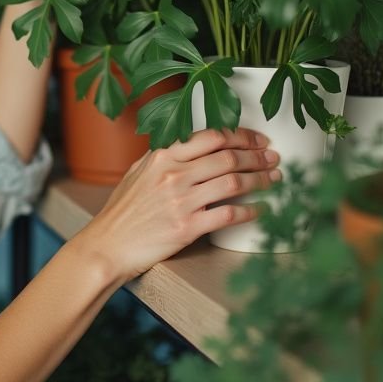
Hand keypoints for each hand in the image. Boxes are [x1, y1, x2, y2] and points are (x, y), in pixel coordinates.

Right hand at [72, 128, 280, 283]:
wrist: (108, 245)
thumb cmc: (122, 211)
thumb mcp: (138, 172)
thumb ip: (165, 157)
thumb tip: (193, 146)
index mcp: (162, 156)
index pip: (212, 136)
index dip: (242, 136)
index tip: (258, 140)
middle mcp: (173, 174)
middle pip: (228, 157)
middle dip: (258, 156)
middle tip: (273, 159)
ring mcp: (181, 201)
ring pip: (233, 183)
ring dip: (260, 180)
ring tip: (274, 179)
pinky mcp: (187, 228)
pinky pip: (228, 215)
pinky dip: (250, 211)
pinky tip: (260, 209)